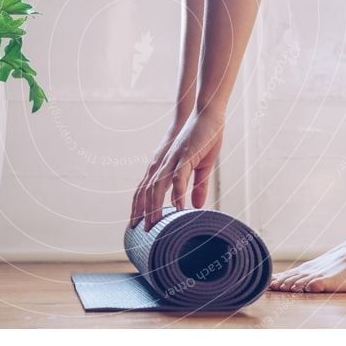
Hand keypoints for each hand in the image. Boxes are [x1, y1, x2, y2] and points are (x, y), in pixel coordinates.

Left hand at [129, 108, 224, 230]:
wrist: (209, 115)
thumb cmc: (205, 138)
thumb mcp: (203, 166)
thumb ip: (198, 186)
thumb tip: (196, 206)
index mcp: (165, 165)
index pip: (146, 188)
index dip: (140, 205)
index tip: (137, 223)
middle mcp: (164, 163)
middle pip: (146, 190)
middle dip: (141, 210)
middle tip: (139, 230)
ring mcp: (173, 159)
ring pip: (158, 186)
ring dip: (154, 206)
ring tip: (154, 224)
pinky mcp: (185, 155)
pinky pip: (178, 178)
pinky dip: (177, 193)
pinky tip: (178, 208)